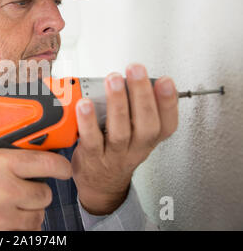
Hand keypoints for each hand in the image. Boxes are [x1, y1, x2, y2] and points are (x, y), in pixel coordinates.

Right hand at [0, 146, 71, 229]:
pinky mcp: (0, 233)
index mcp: (0, 163)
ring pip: (38, 215)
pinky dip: (23, 224)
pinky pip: (27, 231)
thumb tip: (40, 151)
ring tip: (14, 202)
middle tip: (26, 187)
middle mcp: (4, 189)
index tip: (64, 169)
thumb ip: (12, 155)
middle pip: (45, 194)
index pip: (47, 163)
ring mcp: (2, 215)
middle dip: (39, 190)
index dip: (61, 167)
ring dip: (32, 210)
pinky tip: (9, 215)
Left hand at [71, 63, 178, 214]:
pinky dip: (87, 121)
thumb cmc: (116, 151)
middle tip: (135, 70)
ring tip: (113, 81)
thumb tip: (130, 76)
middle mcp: (136, 148)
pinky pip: (91, 140)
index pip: (167, 123)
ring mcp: (115, 155)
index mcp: (149, 139)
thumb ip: (135, 108)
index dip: (169, 103)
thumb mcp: (134, 132)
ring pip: (121, 131)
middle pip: (146, 124)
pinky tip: (84, 104)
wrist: (100, 184)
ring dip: (118, 104)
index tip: (165, 81)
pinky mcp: (93, 158)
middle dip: (142, 94)